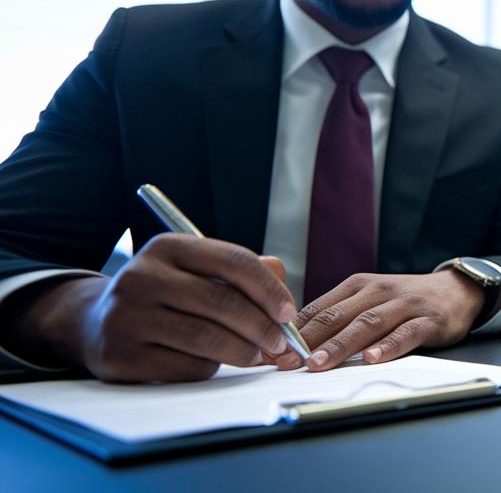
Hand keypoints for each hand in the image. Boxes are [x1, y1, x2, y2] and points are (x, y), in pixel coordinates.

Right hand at [2, 234, 297, 381]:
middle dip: (262, 327)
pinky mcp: (121, 356)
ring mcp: (127, 317)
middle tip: (280, 344)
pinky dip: (210, 368)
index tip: (289, 313)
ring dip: (243, 351)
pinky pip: (184, 367)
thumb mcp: (196, 269)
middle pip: (222, 302)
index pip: (233, 262)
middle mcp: (142, 276)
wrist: (95, 322)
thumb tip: (281, 284)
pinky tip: (214, 364)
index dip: (268, 289)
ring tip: (257, 356)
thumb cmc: (165, 295)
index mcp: (168, 247)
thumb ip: (241, 272)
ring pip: (206, 338)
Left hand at [278, 271, 484, 371]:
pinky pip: (406, 333)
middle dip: (309, 341)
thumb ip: (339, 316)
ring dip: (340, 345)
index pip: (318, 309)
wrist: (455, 289)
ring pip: (367, 324)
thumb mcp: (369, 299)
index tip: (271, 353)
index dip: (293, 332)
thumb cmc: (405, 300)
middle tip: (286, 362)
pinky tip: (373, 359)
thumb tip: (294, 343)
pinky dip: (388, 346)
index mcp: (357, 286)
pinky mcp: (428, 320)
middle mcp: (378, 291)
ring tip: (319, 363)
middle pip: (337, 316)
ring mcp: (404, 305)